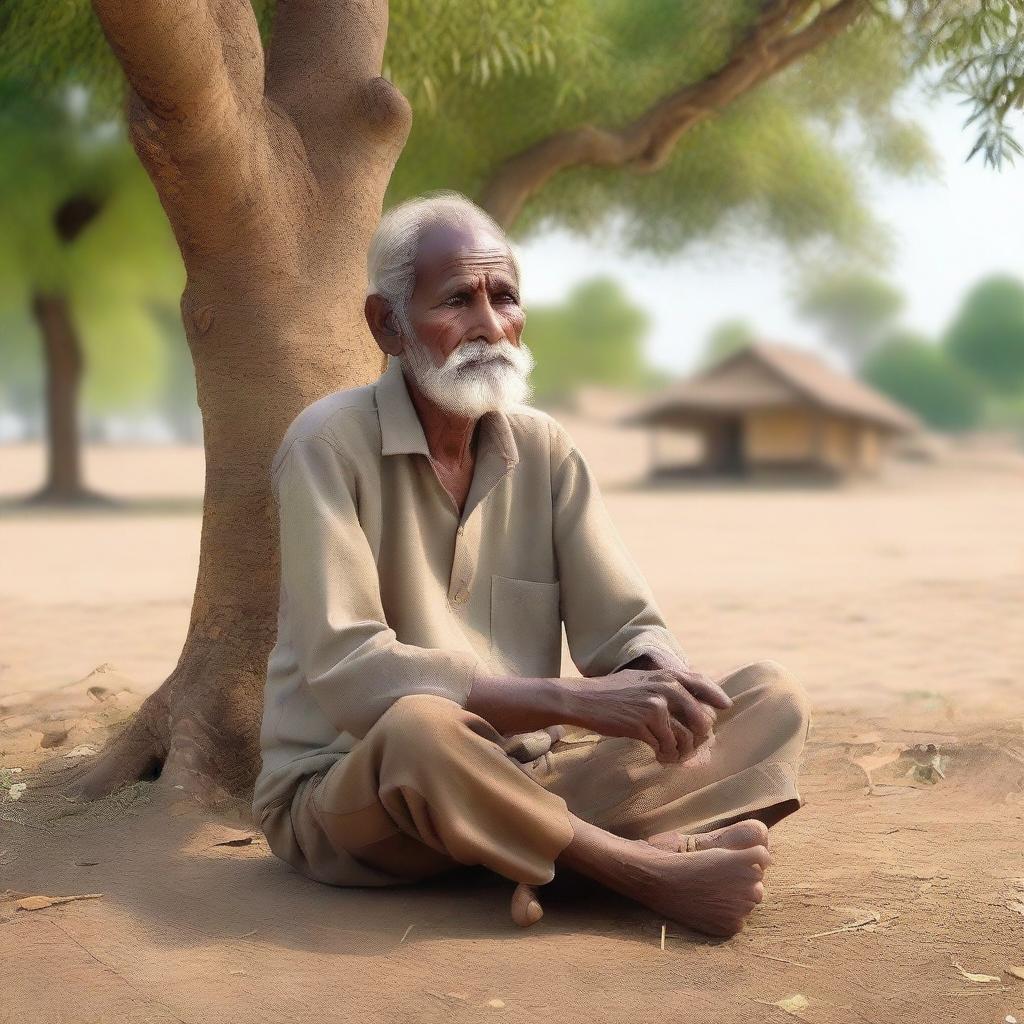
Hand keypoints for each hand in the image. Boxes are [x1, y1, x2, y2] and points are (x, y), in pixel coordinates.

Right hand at [561, 660, 731, 764]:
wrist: (583, 699)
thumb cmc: (612, 692)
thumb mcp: (642, 680)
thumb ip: (666, 686)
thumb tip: (691, 702)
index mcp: (666, 675)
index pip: (702, 684)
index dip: (717, 697)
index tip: (726, 707)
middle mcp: (665, 688)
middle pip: (702, 719)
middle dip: (699, 738)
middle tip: (689, 747)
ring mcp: (655, 706)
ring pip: (686, 738)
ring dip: (681, 753)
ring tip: (671, 756)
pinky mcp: (644, 724)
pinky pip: (666, 746)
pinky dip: (665, 756)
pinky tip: (658, 757)